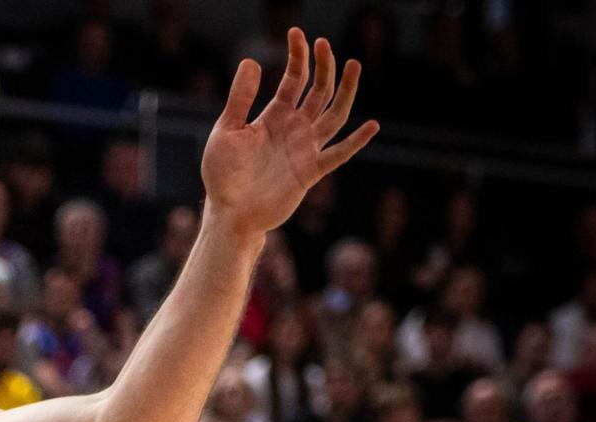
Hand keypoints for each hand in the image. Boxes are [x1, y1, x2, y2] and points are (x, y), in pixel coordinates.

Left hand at [201, 30, 378, 241]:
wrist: (229, 214)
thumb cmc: (223, 175)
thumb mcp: (226, 132)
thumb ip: (240, 99)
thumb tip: (251, 61)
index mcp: (275, 116)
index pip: (295, 79)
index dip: (299, 56)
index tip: (297, 33)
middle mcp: (294, 129)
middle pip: (319, 91)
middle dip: (324, 67)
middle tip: (325, 44)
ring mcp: (305, 149)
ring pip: (334, 114)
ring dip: (346, 90)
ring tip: (354, 64)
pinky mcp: (310, 172)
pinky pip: (338, 155)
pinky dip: (355, 142)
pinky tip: (372, 126)